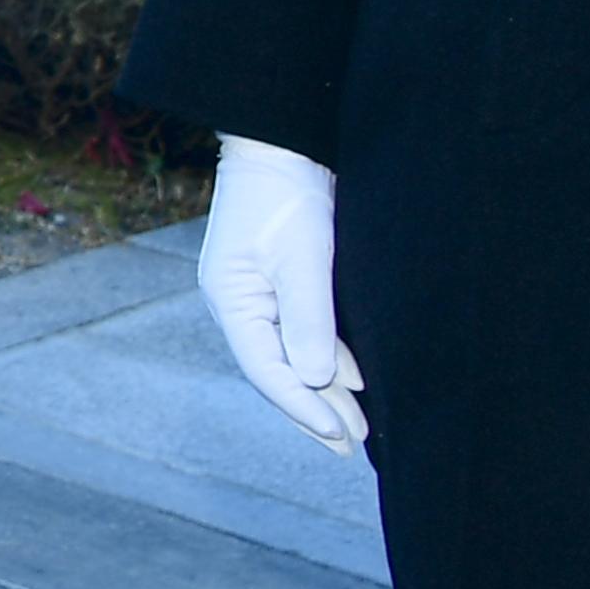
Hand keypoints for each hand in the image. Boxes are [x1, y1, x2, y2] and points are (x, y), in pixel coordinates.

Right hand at [195, 135, 367, 452]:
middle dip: (313, 410)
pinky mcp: (280, 279)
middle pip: (275, 369)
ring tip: (357, 425)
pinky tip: (351, 378)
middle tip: (350, 447)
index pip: (265, 368)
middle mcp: (240, 302)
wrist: (283, 141)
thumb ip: (308, 320)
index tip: (339, 436)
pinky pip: (301, 332)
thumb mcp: (303, 257)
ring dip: (324, 389)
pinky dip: (326, 358)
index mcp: (233, 299)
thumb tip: (314, 380)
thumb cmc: (287, 194)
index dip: (302, 407)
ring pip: (290, 354)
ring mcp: (258, 292)